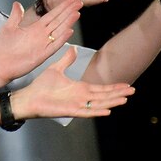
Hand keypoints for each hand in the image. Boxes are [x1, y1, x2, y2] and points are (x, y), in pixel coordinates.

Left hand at [0, 0, 80, 82]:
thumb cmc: (2, 48)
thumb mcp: (8, 28)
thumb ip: (15, 16)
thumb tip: (17, 3)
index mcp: (35, 29)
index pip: (52, 16)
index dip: (62, 8)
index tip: (71, 0)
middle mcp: (41, 36)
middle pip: (58, 21)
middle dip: (68, 12)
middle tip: (79, 3)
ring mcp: (42, 45)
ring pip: (58, 32)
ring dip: (67, 23)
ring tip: (76, 13)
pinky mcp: (41, 56)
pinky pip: (54, 46)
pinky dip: (61, 39)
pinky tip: (69, 31)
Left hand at [11, 46, 134, 118]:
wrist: (28, 97)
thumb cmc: (40, 86)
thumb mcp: (56, 69)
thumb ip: (67, 60)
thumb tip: (73, 48)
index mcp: (79, 88)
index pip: (101, 88)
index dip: (114, 86)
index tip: (126, 84)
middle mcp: (80, 97)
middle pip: (104, 96)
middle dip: (118, 93)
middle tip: (133, 91)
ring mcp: (76, 105)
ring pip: (98, 104)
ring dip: (111, 102)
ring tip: (125, 99)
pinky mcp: (70, 111)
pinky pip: (86, 112)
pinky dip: (96, 111)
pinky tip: (107, 110)